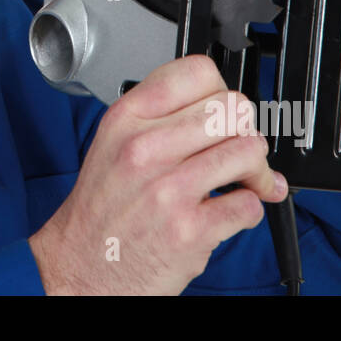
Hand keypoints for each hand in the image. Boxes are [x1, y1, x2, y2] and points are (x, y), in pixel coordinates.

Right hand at [28, 53, 286, 295]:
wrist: (84, 268)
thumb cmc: (103, 210)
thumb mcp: (114, 143)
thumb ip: (160, 117)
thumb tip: (222, 107)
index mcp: (126, 119)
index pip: (197, 72)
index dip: (220, 91)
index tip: (220, 113)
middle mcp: (145, 148)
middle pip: (232, 108)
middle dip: (245, 131)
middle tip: (237, 151)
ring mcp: (168, 189)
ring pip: (249, 150)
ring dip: (256, 171)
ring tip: (243, 183)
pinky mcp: (189, 231)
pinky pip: (249, 205)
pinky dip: (249, 211)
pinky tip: (227, 213)